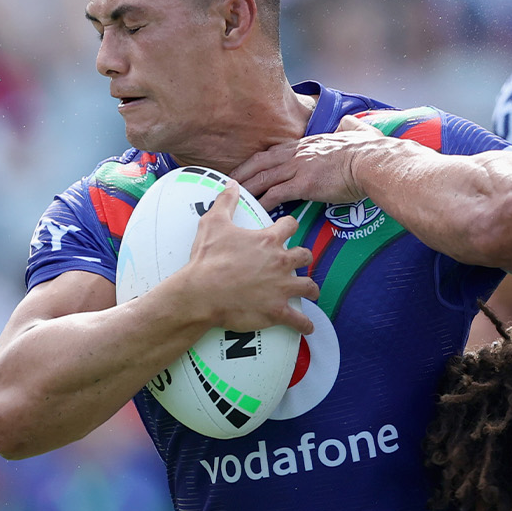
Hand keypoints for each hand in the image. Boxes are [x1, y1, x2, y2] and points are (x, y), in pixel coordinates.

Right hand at [180, 184, 319, 333]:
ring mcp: (281, 287)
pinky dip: (305, 325)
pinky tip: (308, 327)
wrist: (201, 292)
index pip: (291, 225)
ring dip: (310, 289)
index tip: (289, 228)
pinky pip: (299, 319)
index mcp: (269, 241)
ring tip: (310, 292)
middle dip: (303, 258)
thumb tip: (230, 183)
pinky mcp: (277, 310)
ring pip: (309, 286)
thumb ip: (225, 201)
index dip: (290, 226)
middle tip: (299, 262)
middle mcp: (280, 262)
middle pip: (305, 255)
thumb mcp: (213, 223)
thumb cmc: (207, 259)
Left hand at [232, 121, 380, 209]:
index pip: (274, 151)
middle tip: (228, 184)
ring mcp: (299, 168)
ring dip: (246, 189)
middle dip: (242, 173)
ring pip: (263, 178)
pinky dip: (263, 202)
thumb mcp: (356, 132)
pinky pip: (276, 194)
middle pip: (261, 162)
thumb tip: (349, 124)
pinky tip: (255, 211)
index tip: (247, 169)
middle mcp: (298, 153)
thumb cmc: (367, 151)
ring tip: (234, 199)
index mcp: (307, 144)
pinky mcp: (304, 184)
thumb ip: (349, 127)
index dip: (258, 161)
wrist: (371, 161)